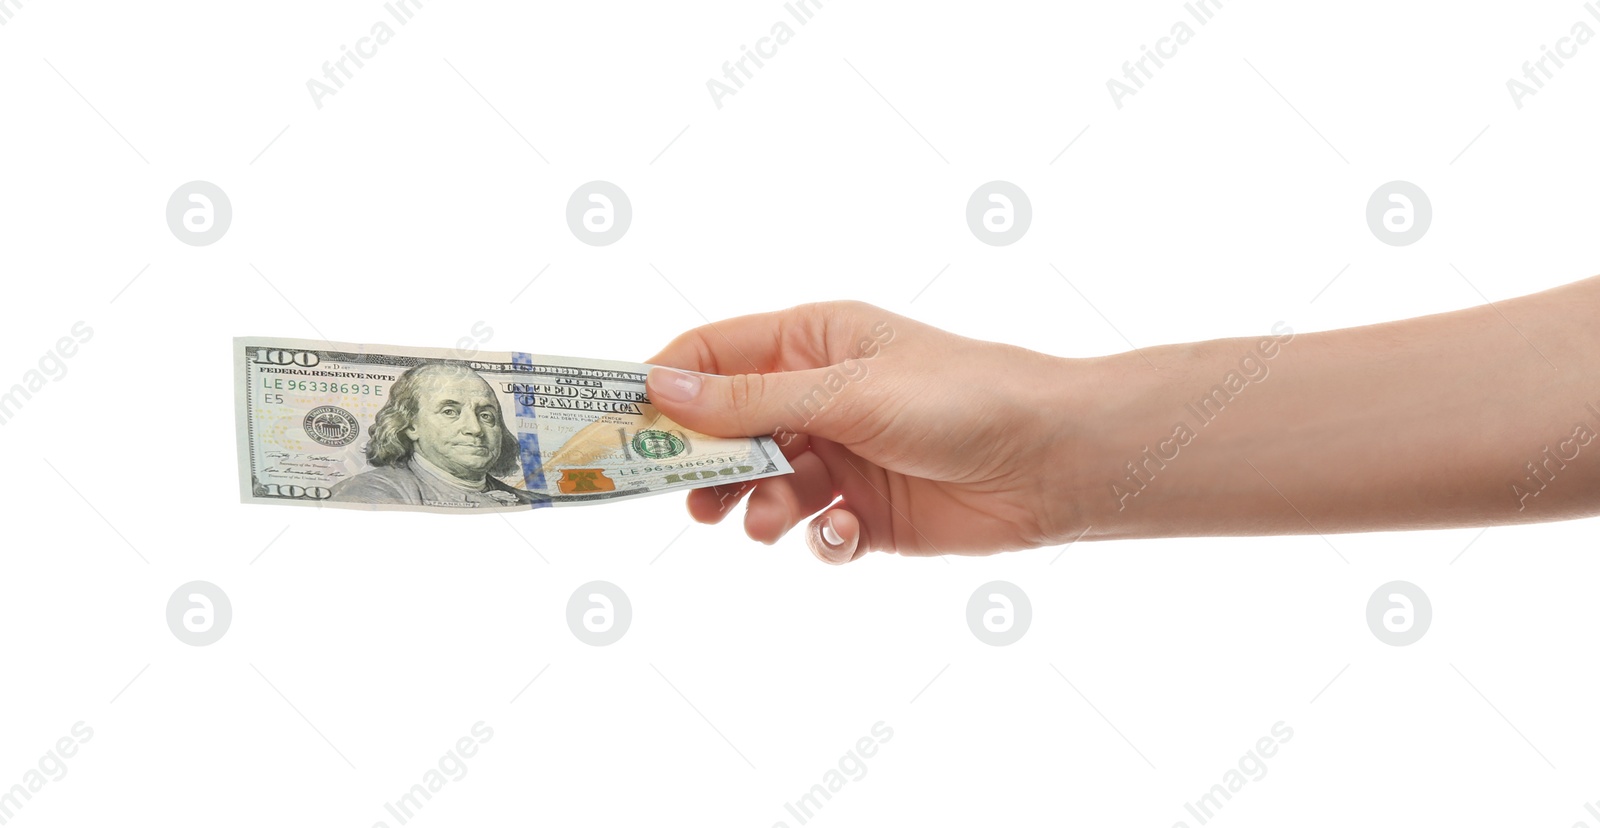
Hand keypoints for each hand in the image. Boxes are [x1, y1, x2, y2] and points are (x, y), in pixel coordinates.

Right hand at [644, 301, 1073, 563]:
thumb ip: (750, 399)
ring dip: (760, 508)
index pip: (713, 353)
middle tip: (690, 497)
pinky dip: (818, 538)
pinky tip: (842, 534)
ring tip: (774, 522)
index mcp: (812, 342)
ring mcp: (843, 456)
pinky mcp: (867, 512)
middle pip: (728, 429)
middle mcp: (820, 396)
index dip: (665, 385)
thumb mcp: (844, 392)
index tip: (620, 427)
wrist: (1054, 462)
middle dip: (705, 464)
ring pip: (764, 487)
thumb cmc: (959, 399)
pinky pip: (814, 530)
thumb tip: (661, 386)